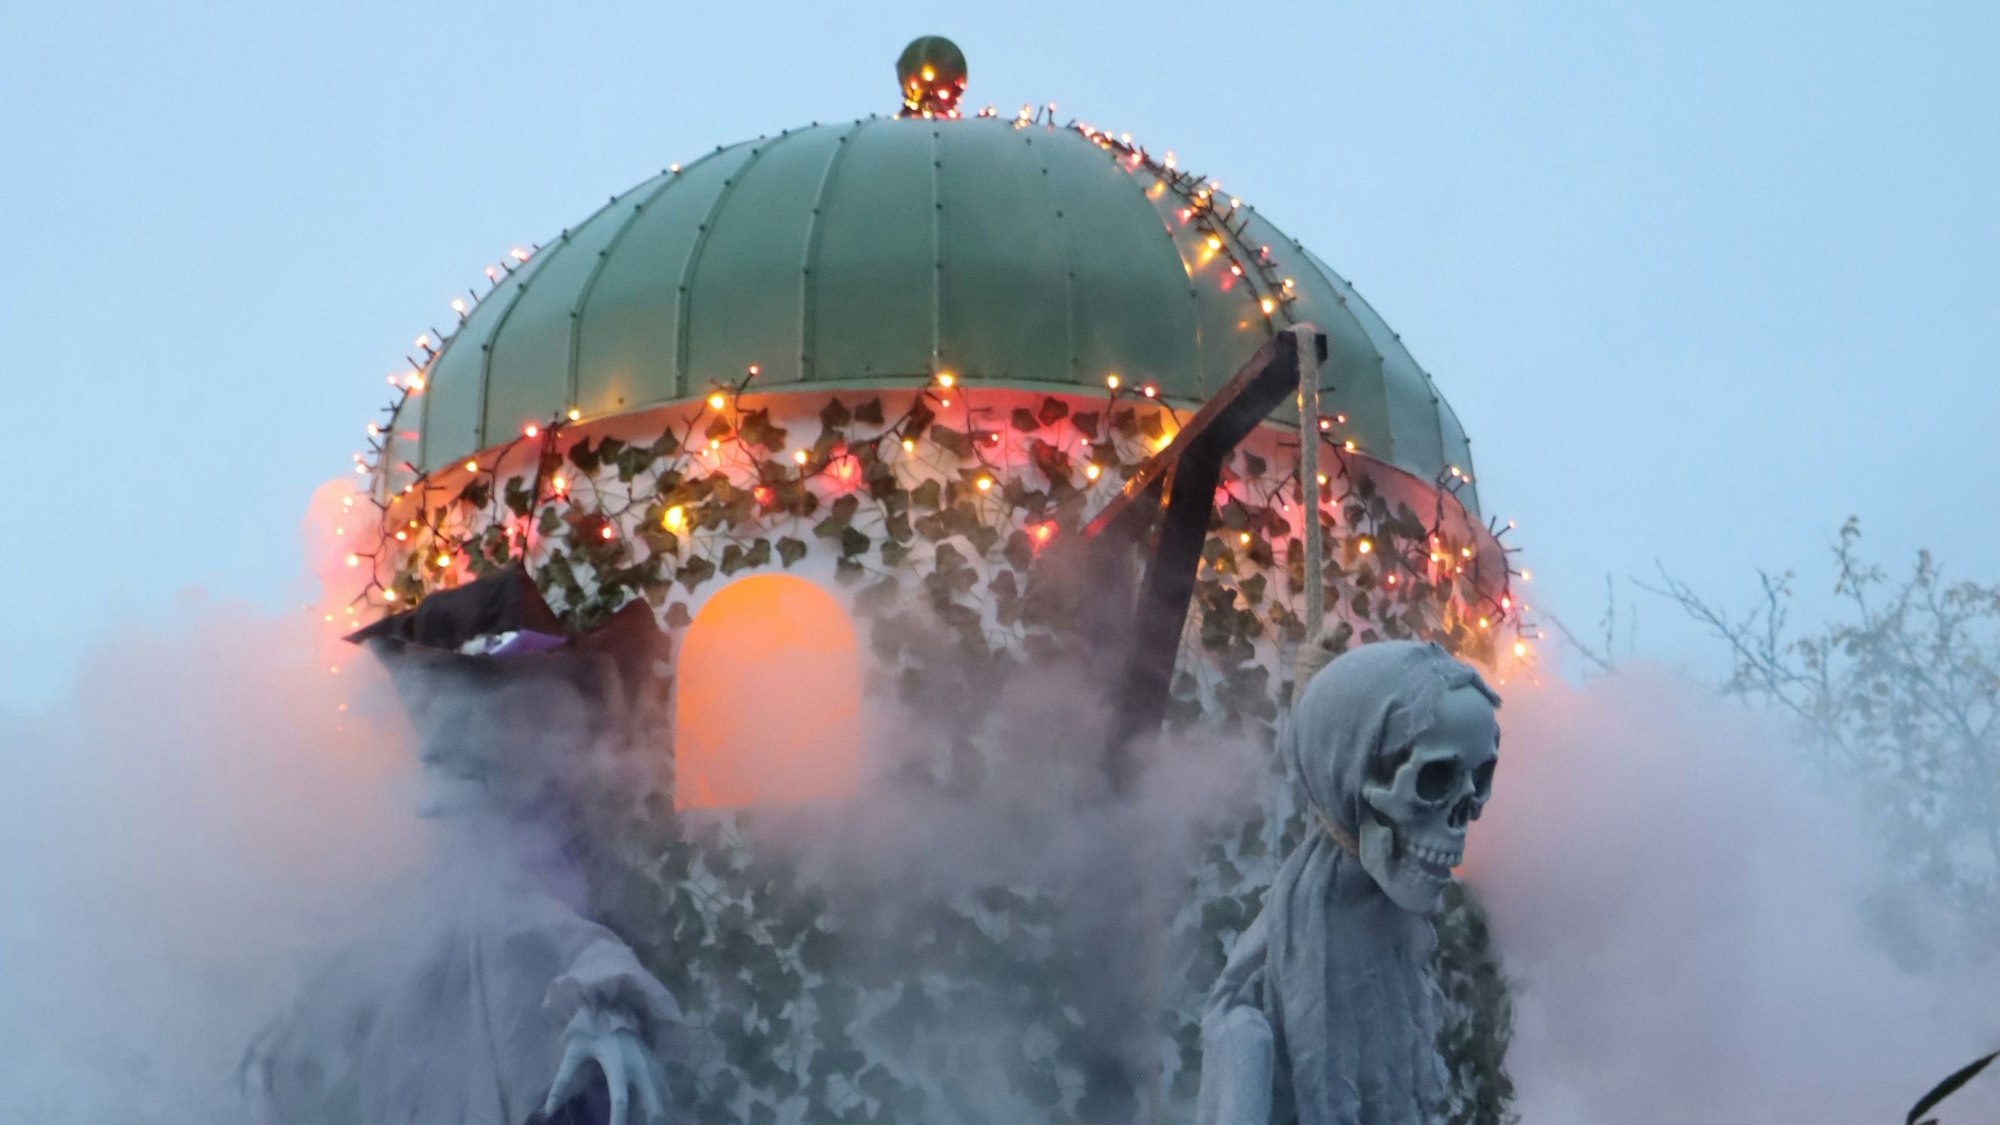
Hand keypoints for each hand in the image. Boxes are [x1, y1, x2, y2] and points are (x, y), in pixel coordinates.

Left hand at [542, 1007, 671, 1124]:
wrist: (615, 1008)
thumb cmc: (592, 1031)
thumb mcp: (574, 1053)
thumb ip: (562, 1081)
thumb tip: (548, 1110)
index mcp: (617, 1064)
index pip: (620, 1099)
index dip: (619, 1120)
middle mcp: (639, 1066)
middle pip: (652, 1102)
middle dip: (651, 1120)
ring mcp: (651, 1064)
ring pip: (662, 1097)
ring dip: (658, 1114)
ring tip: (652, 1122)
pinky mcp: (658, 1063)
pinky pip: (665, 1089)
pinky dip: (663, 1104)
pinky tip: (658, 1115)